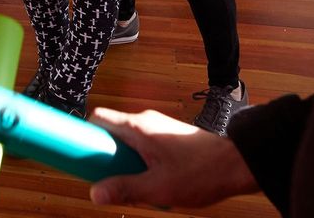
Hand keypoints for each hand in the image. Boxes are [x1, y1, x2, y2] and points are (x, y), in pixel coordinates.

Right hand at [88, 107, 257, 208]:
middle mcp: (144, 121)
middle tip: (110, 180)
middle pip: (110, 132)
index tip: (76, 154)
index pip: (98, 119)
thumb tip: (95, 194)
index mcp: (137, 127)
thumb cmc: (201, 172)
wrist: (236, 164)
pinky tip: (154, 183)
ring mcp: (157, 128)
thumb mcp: (158, 187)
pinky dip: (140, 163)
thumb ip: (124, 189)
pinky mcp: (167, 137)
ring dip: (124, 163)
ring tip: (137, 186)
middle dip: (105, 157)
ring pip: (127, 142)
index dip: (83, 134)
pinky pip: (142, 147)